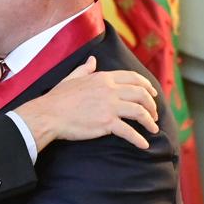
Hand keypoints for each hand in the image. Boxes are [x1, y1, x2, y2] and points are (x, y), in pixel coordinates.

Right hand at [12, 56, 160, 151]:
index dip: (147, 86)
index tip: (153, 94)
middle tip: (154, 114)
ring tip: (153, 128)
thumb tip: (93, 59)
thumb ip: (85, 69)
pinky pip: (128, 131)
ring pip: (139, 111)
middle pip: (141, 94)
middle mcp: (110, 90)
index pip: (133, 78)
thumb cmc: (58, 98)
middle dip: (152, 105)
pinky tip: (144, 144)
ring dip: (149, 121)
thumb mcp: (72, 78)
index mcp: (104, 77)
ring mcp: (110, 106)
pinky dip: (139, 139)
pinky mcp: (106, 123)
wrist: (49, 114)